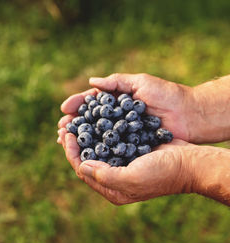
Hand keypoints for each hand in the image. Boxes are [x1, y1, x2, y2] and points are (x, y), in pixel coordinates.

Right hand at [59, 73, 195, 142]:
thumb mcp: (140, 83)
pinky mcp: (129, 146)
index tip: (64, 109)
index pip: (91, 103)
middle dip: (73, 124)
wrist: (189, 115)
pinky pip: (108, 149)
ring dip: (79, 138)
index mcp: (116, 102)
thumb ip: (116, 82)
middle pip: (89, 121)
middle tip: (60, 129)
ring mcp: (121, 133)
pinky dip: (95, 151)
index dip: (77, 105)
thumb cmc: (167, 95)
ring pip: (95, 136)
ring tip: (65, 140)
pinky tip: (84, 153)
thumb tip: (91, 81)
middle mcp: (116, 118)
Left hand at [59, 131, 195, 204]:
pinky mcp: (129, 153)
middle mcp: (114, 179)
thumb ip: (105, 175)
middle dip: (74, 144)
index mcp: (112, 190)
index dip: (71, 153)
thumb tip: (81, 166)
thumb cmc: (163, 172)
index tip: (66, 135)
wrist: (190, 163)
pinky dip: (99, 132)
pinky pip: (109, 142)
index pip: (82, 170)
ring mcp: (121, 165)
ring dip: (84, 136)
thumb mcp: (132, 178)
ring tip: (74, 122)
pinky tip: (94, 120)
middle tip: (64, 126)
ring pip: (95, 150)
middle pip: (85, 160)